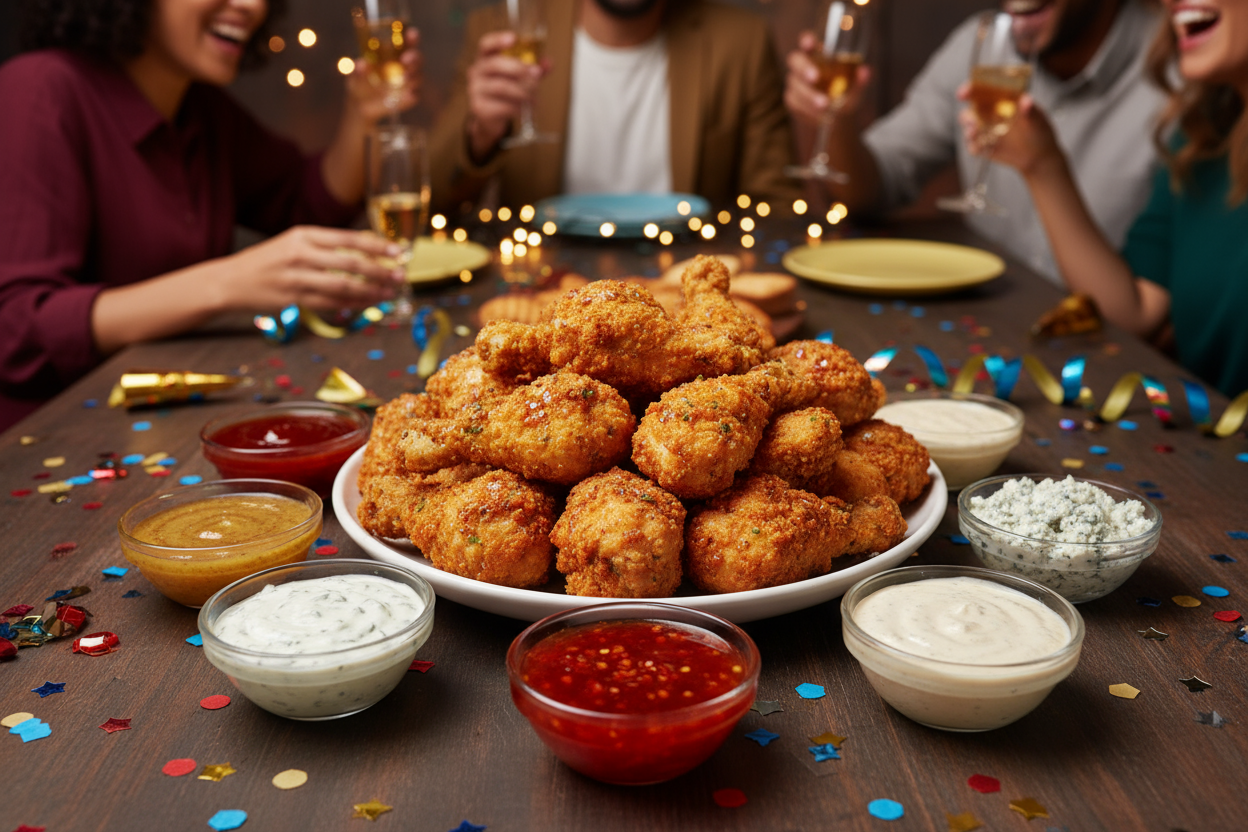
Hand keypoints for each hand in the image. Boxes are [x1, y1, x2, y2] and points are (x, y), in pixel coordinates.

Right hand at [221, 226, 403, 311]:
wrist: (230, 280)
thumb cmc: (267, 260)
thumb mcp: (293, 242)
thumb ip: (324, 245)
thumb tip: (364, 252)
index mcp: (303, 234)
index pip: (348, 238)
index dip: (377, 246)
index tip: (398, 252)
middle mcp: (301, 254)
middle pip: (351, 263)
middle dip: (380, 271)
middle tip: (400, 276)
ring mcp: (297, 278)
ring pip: (343, 287)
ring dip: (371, 291)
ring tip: (389, 293)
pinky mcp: (294, 300)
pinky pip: (330, 303)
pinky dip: (352, 304)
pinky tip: (368, 304)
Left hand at [347, 26, 422, 120]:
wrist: (361, 104)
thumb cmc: (359, 81)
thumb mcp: (354, 74)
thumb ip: (357, 69)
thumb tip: (362, 64)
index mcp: (394, 52)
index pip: (407, 41)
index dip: (412, 37)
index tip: (412, 34)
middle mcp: (405, 65)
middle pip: (417, 58)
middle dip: (414, 57)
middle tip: (405, 60)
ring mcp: (408, 82)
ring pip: (419, 76)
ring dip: (414, 75)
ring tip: (403, 78)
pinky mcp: (409, 97)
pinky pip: (415, 94)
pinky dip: (413, 94)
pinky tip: (408, 94)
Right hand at [465, 31, 548, 160]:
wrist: (491, 117)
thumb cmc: (506, 90)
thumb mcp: (519, 76)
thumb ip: (533, 67)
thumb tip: (548, 63)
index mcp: (485, 58)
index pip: (486, 44)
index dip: (498, 40)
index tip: (513, 38)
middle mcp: (476, 71)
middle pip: (495, 64)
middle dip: (519, 68)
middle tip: (536, 73)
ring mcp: (476, 89)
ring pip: (501, 86)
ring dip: (523, 91)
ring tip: (534, 96)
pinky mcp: (479, 107)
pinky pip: (502, 105)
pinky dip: (518, 107)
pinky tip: (525, 108)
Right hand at [784, 30, 871, 123]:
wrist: (836, 119)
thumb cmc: (845, 94)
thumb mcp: (855, 88)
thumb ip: (859, 81)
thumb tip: (865, 72)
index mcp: (817, 54)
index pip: (807, 42)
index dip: (806, 40)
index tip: (810, 43)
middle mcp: (803, 66)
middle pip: (795, 60)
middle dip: (804, 68)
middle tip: (815, 77)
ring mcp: (795, 83)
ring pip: (795, 85)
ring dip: (809, 95)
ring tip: (824, 104)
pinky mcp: (792, 99)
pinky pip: (795, 102)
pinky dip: (807, 109)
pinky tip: (819, 114)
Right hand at [955, 88, 1062, 177]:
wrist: (1039, 155)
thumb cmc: (1039, 130)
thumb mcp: (1037, 118)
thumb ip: (1030, 109)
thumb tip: (1026, 99)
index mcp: (999, 100)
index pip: (980, 90)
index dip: (969, 89)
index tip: (964, 92)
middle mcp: (988, 114)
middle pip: (969, 111)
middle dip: (966, 116)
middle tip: (971, 120)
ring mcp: (985, 131)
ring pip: (969, 129)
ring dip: (969, 131)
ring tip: (975, 133)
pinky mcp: (984, 147)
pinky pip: (974, 146)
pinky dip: (974, 147)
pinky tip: (980, 148)